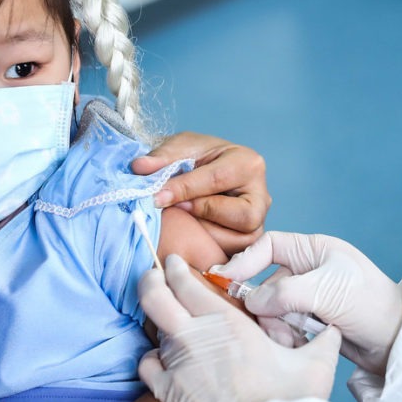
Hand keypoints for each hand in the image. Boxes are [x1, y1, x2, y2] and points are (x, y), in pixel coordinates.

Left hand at [131, 132, 270, 254]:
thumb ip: (162, 157)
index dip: (184, 191)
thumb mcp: (180, 148)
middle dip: (205, 217)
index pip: (217, 180)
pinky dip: (207, 248)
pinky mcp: (246, 240)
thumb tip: (140, 168)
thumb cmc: (196, 158)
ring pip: (239, 240)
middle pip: (244, 217)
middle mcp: (261, 195)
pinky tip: (189, 237)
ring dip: (204, 235)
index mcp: (249, 164)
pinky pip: (231, 253)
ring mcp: (258, 221)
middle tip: (177, 210)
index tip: (156, 198)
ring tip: (181, 223)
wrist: (201, 170)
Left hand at [138, 254, 341, 401]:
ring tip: (171, 321)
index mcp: (225, 322)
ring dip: (162, 322)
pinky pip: (149, 364)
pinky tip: (166, 358)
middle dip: (150, 280)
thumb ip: (323, 340)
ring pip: (155, 330)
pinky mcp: (168, 391)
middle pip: (154, 296)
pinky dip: (154, 357)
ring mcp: (177, 364)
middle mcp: (194, 338)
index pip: (186, 283)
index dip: (176, 267)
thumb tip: (333, 328)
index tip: (176, 261)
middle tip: (154, 275)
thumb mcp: (313, 366)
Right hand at [212, 232, 401, 375]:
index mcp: (311, 250)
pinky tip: (299, 342)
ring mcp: (306, 295)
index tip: (225, 278)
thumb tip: (251, 301)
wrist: (395, 340)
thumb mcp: (327, 290)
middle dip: (266, 305)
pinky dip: (285, 334)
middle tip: (269, 322)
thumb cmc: (370, 303)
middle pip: (265, 282)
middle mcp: (305, 270)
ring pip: (271, 307)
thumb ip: (285, 292)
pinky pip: (282, 324)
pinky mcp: (307, 319)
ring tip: (292, 336)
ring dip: (276, 324)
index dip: (245, 260)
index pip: (268, 246)